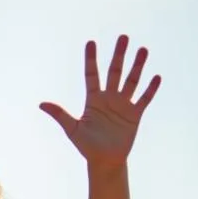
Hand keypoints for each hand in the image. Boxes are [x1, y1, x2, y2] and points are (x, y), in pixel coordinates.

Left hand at [41, 35, 160, 170]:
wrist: (104, 161)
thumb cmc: (86, 146)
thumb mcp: (73, 129)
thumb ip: (60, 114)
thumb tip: (41, 104)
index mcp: (93, 100)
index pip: (92, 75)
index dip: (91, 59)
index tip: (90, 43)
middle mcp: (109, 98)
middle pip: (115, 72)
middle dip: (119, 55)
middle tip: (123, 37)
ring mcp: (123, 105)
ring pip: (131, 81)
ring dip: (137, 66)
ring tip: (143, 50)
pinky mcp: (134, 114)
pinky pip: (144, 99)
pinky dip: (150, 89)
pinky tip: (156, 77)